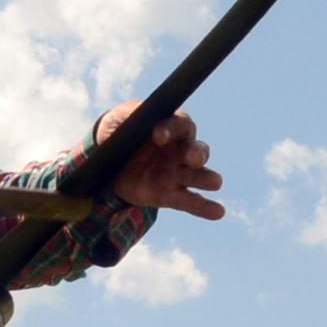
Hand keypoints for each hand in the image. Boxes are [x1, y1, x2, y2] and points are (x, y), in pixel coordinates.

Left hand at [101, 103, 223, 220]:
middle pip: (195, 150)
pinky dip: (205, 207)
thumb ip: (127, 114)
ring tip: (215, 183)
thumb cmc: (119, 133)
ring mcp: (176, 174)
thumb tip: (133, 114)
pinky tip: (218, 212)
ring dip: (206, 178)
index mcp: (170, 128)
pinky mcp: (169, 195)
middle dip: (197, 153)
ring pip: (197, 175)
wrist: (108, 163)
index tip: (158, 136)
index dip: (170, 129)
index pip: (178, 125)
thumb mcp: (117, 119)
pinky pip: (190, 201)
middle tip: (194, 159)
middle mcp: (179, 150)